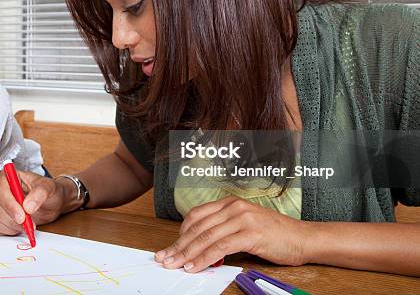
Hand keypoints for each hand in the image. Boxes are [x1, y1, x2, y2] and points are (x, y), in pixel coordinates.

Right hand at [0, 171, 67, 235]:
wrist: (52, 204)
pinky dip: (8, 231)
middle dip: (12, 218)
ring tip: (27, 225)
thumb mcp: (49, 188)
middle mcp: (0, 190)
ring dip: (11, 226)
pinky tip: (20, 228)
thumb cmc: (49, 191)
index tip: (22, 216)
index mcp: (9, 178)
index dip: (9, 205)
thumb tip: (27, 207)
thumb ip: (40, 194)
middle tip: (28, 224)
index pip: (1, 191)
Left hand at [154, 196, 309, 272]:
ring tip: (175, 264)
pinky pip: (220, 247)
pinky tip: (195, 266)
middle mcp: (234, 207)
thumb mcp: (245, 226)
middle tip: (165, 258)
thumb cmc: (275, 234)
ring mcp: (242, 218)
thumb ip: (224, 232)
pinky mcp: (250, 233)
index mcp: (230, 203)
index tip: (171, 247)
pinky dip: (204, 258)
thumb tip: (201, 249)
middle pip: (198, 227)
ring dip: (188, 253)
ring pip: (206, 237)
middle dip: (179, 245)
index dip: (180, 232)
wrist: (303, 238)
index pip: (196, 215)